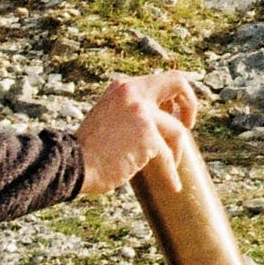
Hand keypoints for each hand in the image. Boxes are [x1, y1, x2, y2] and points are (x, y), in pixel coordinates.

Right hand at [75, 71, 202, 197]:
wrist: (73, 164)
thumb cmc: (88, 149)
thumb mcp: (108, 116)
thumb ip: (130, 112)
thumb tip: (157, 121)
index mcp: (123, 87)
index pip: (161, 79)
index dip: (174, 95)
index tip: (174, 113)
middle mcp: (133, 93)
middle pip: (178, 83)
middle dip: (190, 105)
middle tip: (189, 126)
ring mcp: (142, 113)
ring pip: (176, 129)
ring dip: (176, 150)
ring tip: (172, 166)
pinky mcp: (146, 136)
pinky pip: (168, 156)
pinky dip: (171, 172)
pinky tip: (173, 185)